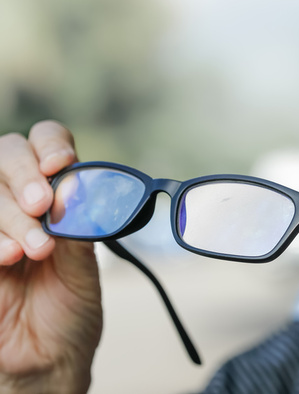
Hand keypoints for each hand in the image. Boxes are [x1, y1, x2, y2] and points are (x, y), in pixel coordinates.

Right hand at [0, 121, 100, 392]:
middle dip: (23, 175)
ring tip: (32, 251)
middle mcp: (18, 203)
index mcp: (55, 196)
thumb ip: (78, 225)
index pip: (44, 143)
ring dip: (9, 215)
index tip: (61, 166)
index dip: (50, 144)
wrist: (49, 361)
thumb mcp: (85, 267)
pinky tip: (6, 259)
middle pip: (5, 154)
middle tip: (42, 206)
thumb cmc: (71, 311)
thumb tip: (76, 185)